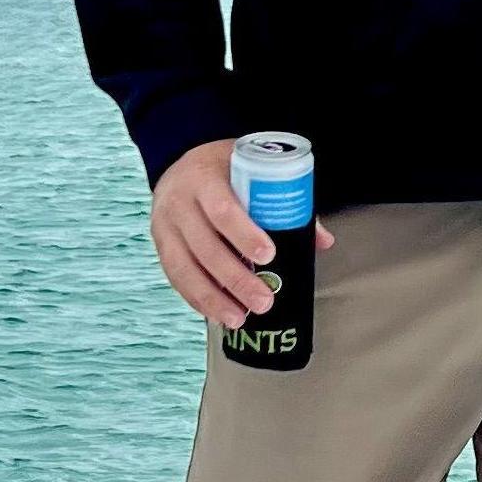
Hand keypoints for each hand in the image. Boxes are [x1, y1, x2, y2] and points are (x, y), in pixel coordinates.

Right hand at [149, 140, 333, 332]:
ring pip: (185, 267)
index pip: (223, 209)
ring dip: (214, 298)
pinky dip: (197, 298)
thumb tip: (322, 241)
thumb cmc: (224, 169)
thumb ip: (284, 203)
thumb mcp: (251, 172)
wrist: (179, 162)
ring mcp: (165, 225)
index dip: (244, 235)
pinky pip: (175, 276)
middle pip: (205, 246)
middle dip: (235, 278)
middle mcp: (179, 201)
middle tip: (263, 300)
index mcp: (204, 177)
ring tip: (240, 318)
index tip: (269, 256)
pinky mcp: (160, 244)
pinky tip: (217, 314)